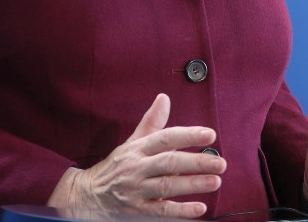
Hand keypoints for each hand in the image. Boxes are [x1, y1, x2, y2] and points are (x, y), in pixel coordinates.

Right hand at [48, 93, 225, 217]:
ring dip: (192, 185)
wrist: (87, 195)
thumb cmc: (117, 166)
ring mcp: (136, 190)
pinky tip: (199, 208)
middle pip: (169, 163)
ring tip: (216, 181)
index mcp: (138, 148)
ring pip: (166, 187)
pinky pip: (161, 212)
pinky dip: (181, 211)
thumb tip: (164, 97)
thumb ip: (152, 122)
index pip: (165, 138)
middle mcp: (137, 168)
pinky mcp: (137, 211)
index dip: (188, 135)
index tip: (210, 134)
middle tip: (221, 163)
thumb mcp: (132, 142)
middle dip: (196, 162)